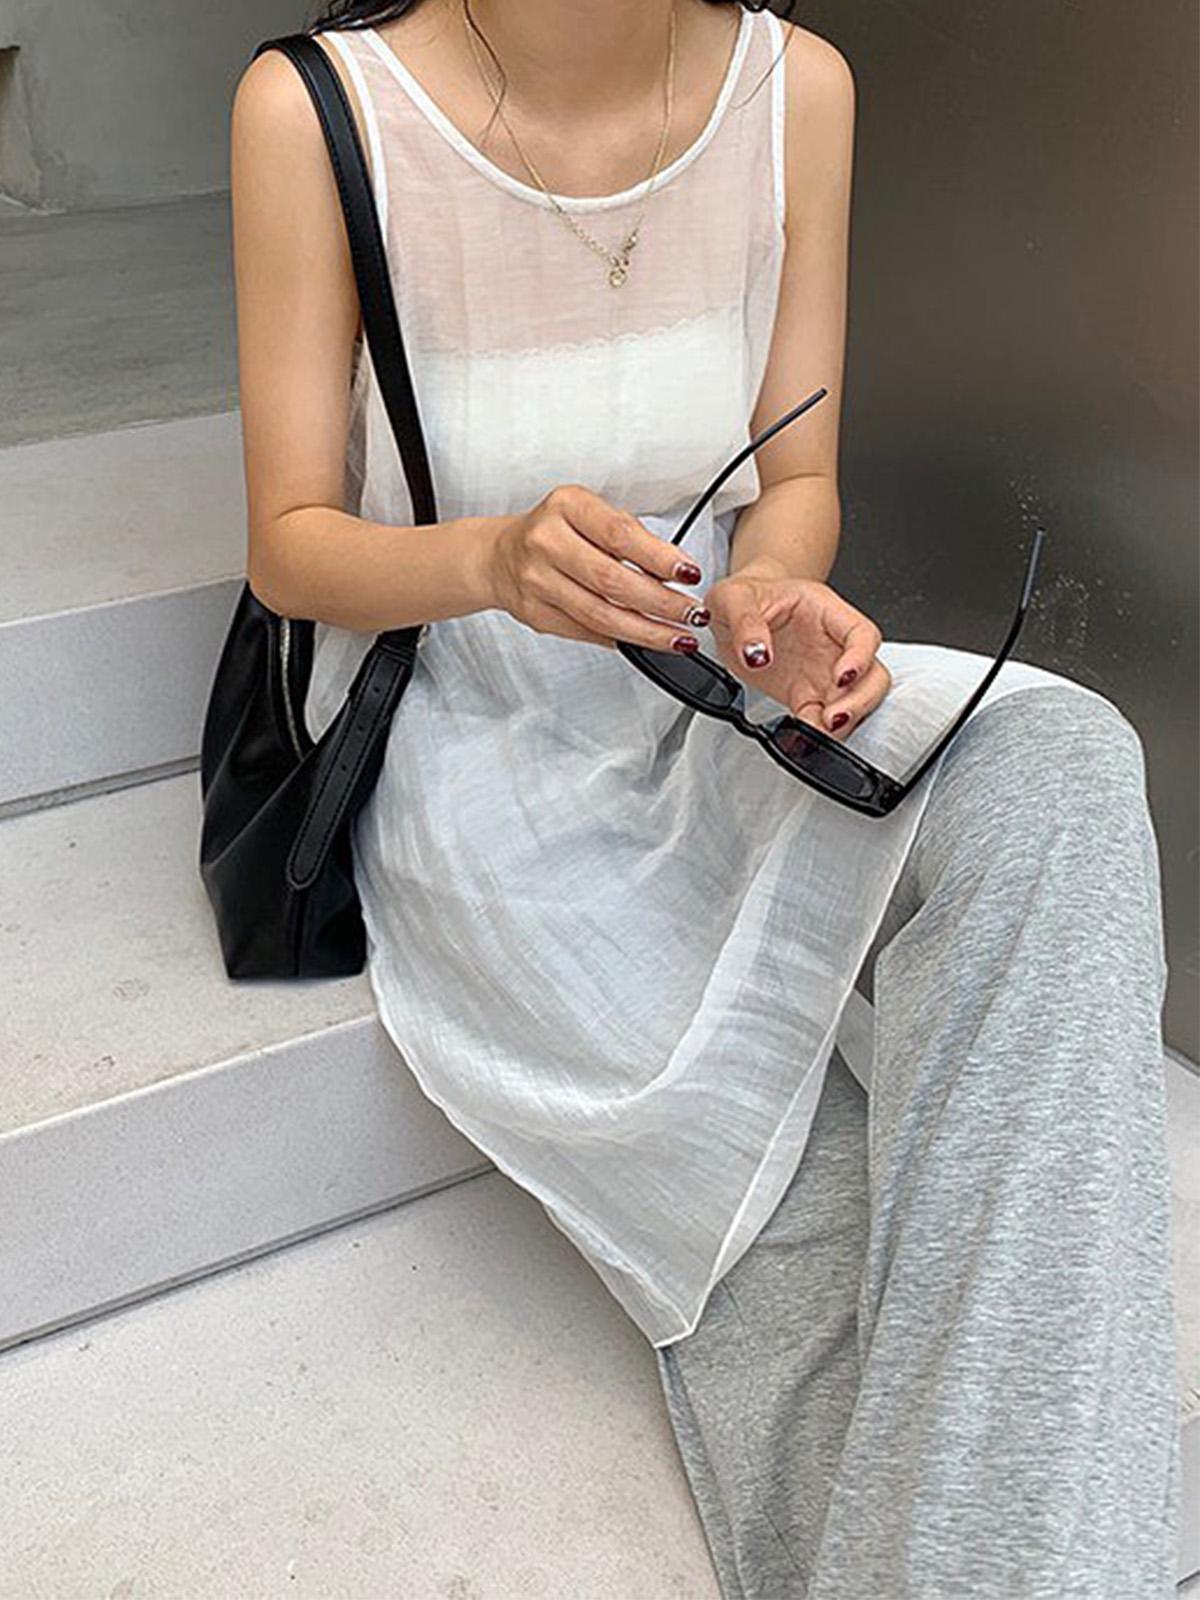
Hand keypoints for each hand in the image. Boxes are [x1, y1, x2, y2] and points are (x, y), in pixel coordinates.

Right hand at [484, 484, 710, 651]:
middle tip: (692, 614)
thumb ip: (630, 536)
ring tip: (678, 637)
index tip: (689, 574)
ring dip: (647, 631)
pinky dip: (621, 638)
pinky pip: (586, 632)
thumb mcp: (590, 513)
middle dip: (661, 603)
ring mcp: (537, 581)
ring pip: (600, 615)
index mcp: (567, 507)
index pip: (619, 534)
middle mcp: (547, 542)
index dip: (659, 558)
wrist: (500, 556)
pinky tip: (644, 640)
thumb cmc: (554, 531)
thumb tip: (675, 571)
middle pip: (612, 581)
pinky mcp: (535, 614)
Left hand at [702, 559, 890, 739]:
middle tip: (833, 718)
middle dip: (860, 701)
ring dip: (843, 722)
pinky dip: (816, 733)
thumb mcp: (733, 597)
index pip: (862, 634)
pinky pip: (822, 719)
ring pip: (856, 701)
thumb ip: (745, 622)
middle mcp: (833, 645)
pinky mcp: (807, 695)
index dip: (860, 658)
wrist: (734, 615)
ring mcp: (824, 673)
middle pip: (873, 674)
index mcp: (825, 612)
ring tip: (815, 732)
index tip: (841, 678)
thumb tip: (756, 653)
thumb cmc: (746, 596)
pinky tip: (801, 739)